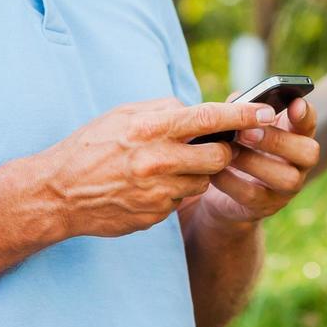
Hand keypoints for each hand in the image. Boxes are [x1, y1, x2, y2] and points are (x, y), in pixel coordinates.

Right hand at [35, 97, 277, 238]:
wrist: (58, 193)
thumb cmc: (91, 147)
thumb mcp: (123, 115)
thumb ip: (163, 110)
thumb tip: (196, 110)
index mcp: (152, 128)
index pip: (210, 117)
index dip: (244, 114)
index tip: (268, 111)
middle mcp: (158, 160)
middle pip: (218, 155)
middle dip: (221, 150)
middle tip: (210, 145)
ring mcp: (158, 191)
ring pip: (203, 181)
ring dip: (196, 173)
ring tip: (167, 167)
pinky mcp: (156, 215)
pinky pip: (182, 200)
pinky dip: (175, 192)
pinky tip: (150, 186)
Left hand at [194, 96, 319, 225]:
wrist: (223, 191)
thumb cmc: (237, 146)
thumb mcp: (239, 125)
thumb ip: (242, 109)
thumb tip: (238, 101)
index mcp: (295, 135)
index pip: (309, 122)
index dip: (305, 114)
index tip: (294, 104)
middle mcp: (299, 163)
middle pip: (308, 152)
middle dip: (277, 141)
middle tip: (247, 133)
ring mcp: (286, 189)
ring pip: (287, 178)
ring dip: (254, 162)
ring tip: (229, 151)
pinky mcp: (265, 207)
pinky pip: (253, 196)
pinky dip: (232, 181)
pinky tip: (215, 170)